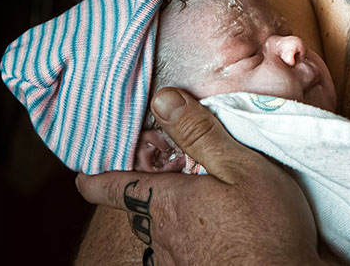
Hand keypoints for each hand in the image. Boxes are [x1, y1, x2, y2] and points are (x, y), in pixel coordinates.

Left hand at [76, 88, 324, 265]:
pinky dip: (194, 235)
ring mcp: (178, 260)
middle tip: (170, 170)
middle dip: (152, 189)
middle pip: (142, 208)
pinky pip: (184, 249)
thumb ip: (201, 134)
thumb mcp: (241, 167)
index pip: (113, 187)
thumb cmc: (266, 228)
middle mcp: (162, 236)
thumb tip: (163, 100)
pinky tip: (221, 230)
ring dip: (176, 214)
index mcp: (166, 203)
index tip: (83, 173)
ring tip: (203, 199)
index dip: (95, 178)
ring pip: (164, 230)